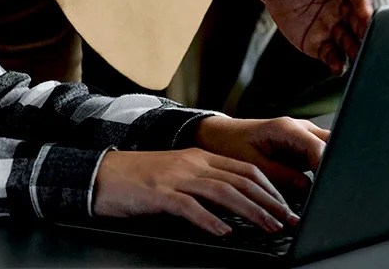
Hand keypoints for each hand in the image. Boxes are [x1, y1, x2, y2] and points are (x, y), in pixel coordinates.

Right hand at [92, 148, 296, 235]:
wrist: (102, 175)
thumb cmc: (140, 179)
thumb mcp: (178, 175)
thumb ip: (205, 184)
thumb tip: (235, 206)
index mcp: (200, 156)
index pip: (245, 169)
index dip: (269, 188)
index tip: (285, 206)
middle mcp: (192, 162)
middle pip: (240, 179)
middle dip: (268, 201)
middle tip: (287, 220)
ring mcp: (176, 176)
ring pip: (222, 191)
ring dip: (250, 210)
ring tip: (267, 227)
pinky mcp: (159, 193)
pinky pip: (190, 206)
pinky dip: (210, 219)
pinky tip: (224, 232)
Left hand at [194, 114, 328, 195]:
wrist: (219, 137)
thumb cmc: (230, 145)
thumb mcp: (253, 164)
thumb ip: (282, 176)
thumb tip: (307, 188)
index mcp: (286, 127)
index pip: (319, 146)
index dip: (326, 167)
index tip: (325, 187)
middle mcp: (298, 128)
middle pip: (329, 144)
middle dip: (330, 166)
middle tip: (322, 190)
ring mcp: (301, 136)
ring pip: (326, 150)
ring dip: (323, 169)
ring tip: (312, 189)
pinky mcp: (300, 147)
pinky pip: (316, 158)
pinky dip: (316, 172)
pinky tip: (307, 185)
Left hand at [258, 0, 373, 74]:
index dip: (363, 0)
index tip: (367, 13)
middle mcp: (344, 0)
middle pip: (360, 17)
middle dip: (365, 31)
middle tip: (368, 43)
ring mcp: (333, 21)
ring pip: (349, 38)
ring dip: (354, 49)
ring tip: (357, 59)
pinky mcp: (319, 38)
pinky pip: (330, 52)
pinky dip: (335, 61)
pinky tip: (337, 68)